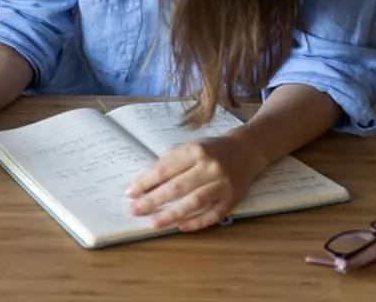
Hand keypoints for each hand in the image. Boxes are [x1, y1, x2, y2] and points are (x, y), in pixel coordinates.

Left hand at [126, 132, 268, 231]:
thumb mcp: (188, 149)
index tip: (130, 193)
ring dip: (172, 214)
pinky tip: (180, 226)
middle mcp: (209, 167)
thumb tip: (144, 185)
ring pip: (194, 202)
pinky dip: (196, 222)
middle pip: (177, 187)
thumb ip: (168, 164)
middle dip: (153, 200)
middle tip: (135, 210)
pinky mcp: (233, 199)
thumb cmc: (209, 151)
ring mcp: (223, 184)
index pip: (165, 170)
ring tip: (153, 223)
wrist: (245, 151)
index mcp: (194, 151)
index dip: (146, 183)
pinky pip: (213, 214)